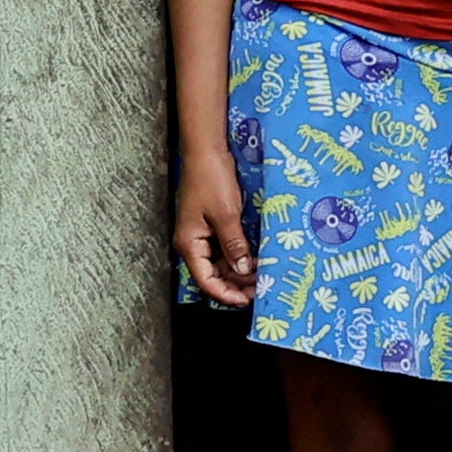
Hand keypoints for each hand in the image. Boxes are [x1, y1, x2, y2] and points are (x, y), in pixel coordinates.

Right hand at [175, 141, 255, 306]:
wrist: (206, 150)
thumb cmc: (211, 180)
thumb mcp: (226, 215)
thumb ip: (234, 245)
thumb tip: (244, 270)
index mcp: (190, 244)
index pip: (206, 281)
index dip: (226, 294)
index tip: (247, 300)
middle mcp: (193, 243)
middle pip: (213, 275)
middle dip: (235, 285)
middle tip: (261, 290)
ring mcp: (202, 234)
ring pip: (220, 263)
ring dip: (239, 271)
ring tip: (262, 276)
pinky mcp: (212, 225)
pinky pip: (225, 248)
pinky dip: (239, 256)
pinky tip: (256, 259)